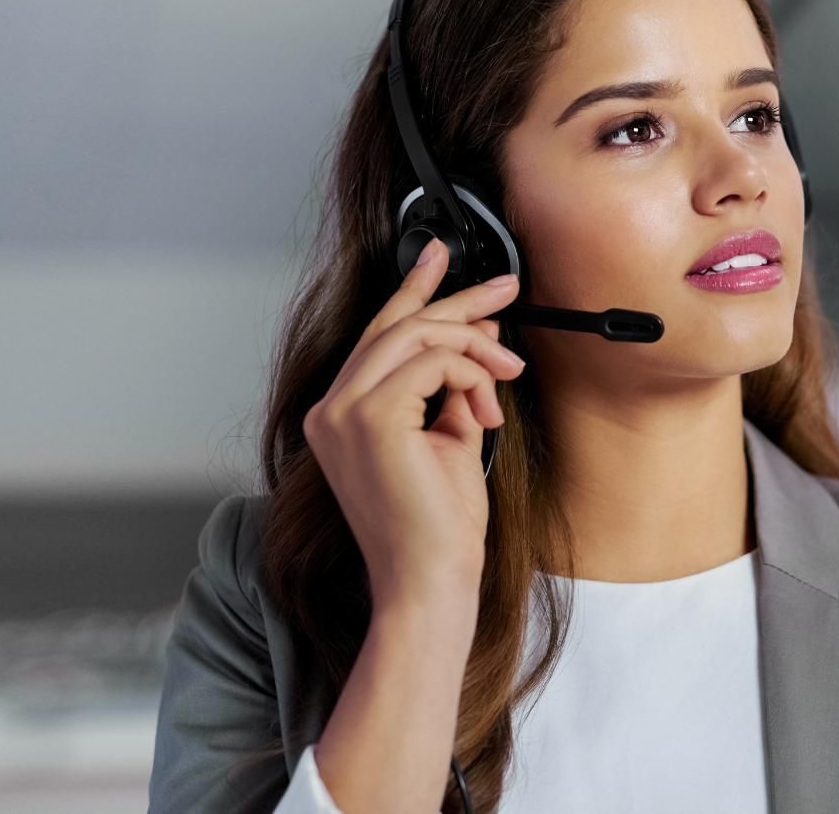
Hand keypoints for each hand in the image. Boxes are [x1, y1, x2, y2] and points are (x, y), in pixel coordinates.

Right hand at [303, 237, 524, 604]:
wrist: (431, 583)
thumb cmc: (439, 529)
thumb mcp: (449, 440)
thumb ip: (452, 389)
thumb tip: (478, 337)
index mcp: (339, 416)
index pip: (376, 335)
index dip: (411, 289)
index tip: (439, 255)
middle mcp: (330, 410)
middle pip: (396, 326)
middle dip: (457, 301)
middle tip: (506, 290)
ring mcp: (341, 413)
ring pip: (415, 336)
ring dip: (474, 345)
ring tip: (508, 370)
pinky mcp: (368, 418)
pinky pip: (432, 362)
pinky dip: (471, 374)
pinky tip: (488, 407)